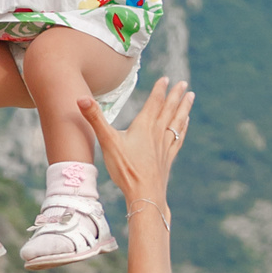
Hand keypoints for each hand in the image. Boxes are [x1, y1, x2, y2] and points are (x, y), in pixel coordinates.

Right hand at [79, 77, 192, 220]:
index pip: (154, 103)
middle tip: (184, 83)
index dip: (160, 90)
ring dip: (184, 108)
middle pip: (169, 110)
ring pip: (177, 122)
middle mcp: (157, 133)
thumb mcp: (107, 141)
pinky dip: (183, 128)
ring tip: (191, 97)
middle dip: (176, 95)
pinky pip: (178, 138)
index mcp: (144, 126)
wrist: (145, 194)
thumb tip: (80, 98)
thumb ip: (94, 118)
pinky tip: (186, 124)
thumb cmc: (125, 169)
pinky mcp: (168, 158)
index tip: (166, 78)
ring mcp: (164, 146)